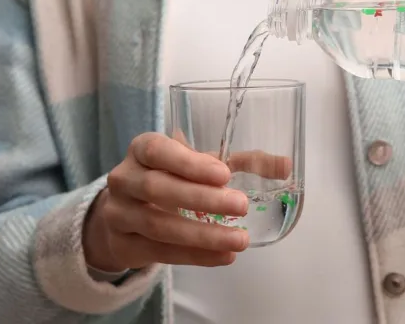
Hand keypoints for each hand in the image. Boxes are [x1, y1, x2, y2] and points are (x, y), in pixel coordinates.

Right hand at [83, 132, 290, 271]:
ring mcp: (119, 213)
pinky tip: (222, 256)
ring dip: (203, 235)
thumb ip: (243, 162)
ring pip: (159, 226)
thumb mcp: (200, 165)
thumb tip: (285, 165)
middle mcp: (125, 178)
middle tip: (241, 205)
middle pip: (159, 189)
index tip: (224, 175)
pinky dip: (195, 256)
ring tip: (239, 240)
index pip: (159, 151)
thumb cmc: (171, 178)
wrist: (126, 212)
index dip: (190, 164)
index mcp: (143, 149)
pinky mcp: (123, 244)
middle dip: (202, 199)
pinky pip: (160, 252)